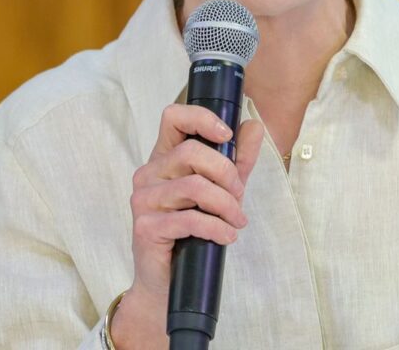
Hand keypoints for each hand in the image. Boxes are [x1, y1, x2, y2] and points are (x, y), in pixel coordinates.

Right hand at [111, 105, 263, 348]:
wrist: (167, 281)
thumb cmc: (193, 230)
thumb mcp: (222, 189)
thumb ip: (237, 159)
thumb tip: (254, 125)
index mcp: (164, 157)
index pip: (173, 117)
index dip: (202, 118)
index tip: (227, 135)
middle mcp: (148, 173)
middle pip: (191, 152)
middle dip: (226, 173)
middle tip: (239, 195)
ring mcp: (143, 200)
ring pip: (194, 186)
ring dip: (226, 205)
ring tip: (236, 220)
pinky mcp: (146, 227)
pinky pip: (189, 219)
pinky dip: (217, 228)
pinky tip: (227, 236)